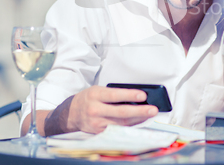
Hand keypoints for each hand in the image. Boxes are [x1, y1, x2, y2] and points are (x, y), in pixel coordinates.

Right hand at [43, 85, 158, 134]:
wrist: (70, 114)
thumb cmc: (87, 99)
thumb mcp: (98, 91)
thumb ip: (114, 94)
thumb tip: (135, 97)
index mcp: (95, 95)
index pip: (115, 95)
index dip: (130, 95)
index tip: (143, 95)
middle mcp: (95, 110)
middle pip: (121, 112)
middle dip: (139, 111)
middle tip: (153, 109)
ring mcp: (97, 123)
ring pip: (121, 123)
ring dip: (138, 119)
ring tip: (149, 114)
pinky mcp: (99, 132)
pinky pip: (117, 129)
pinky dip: (129, 125)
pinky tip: (139, 121)